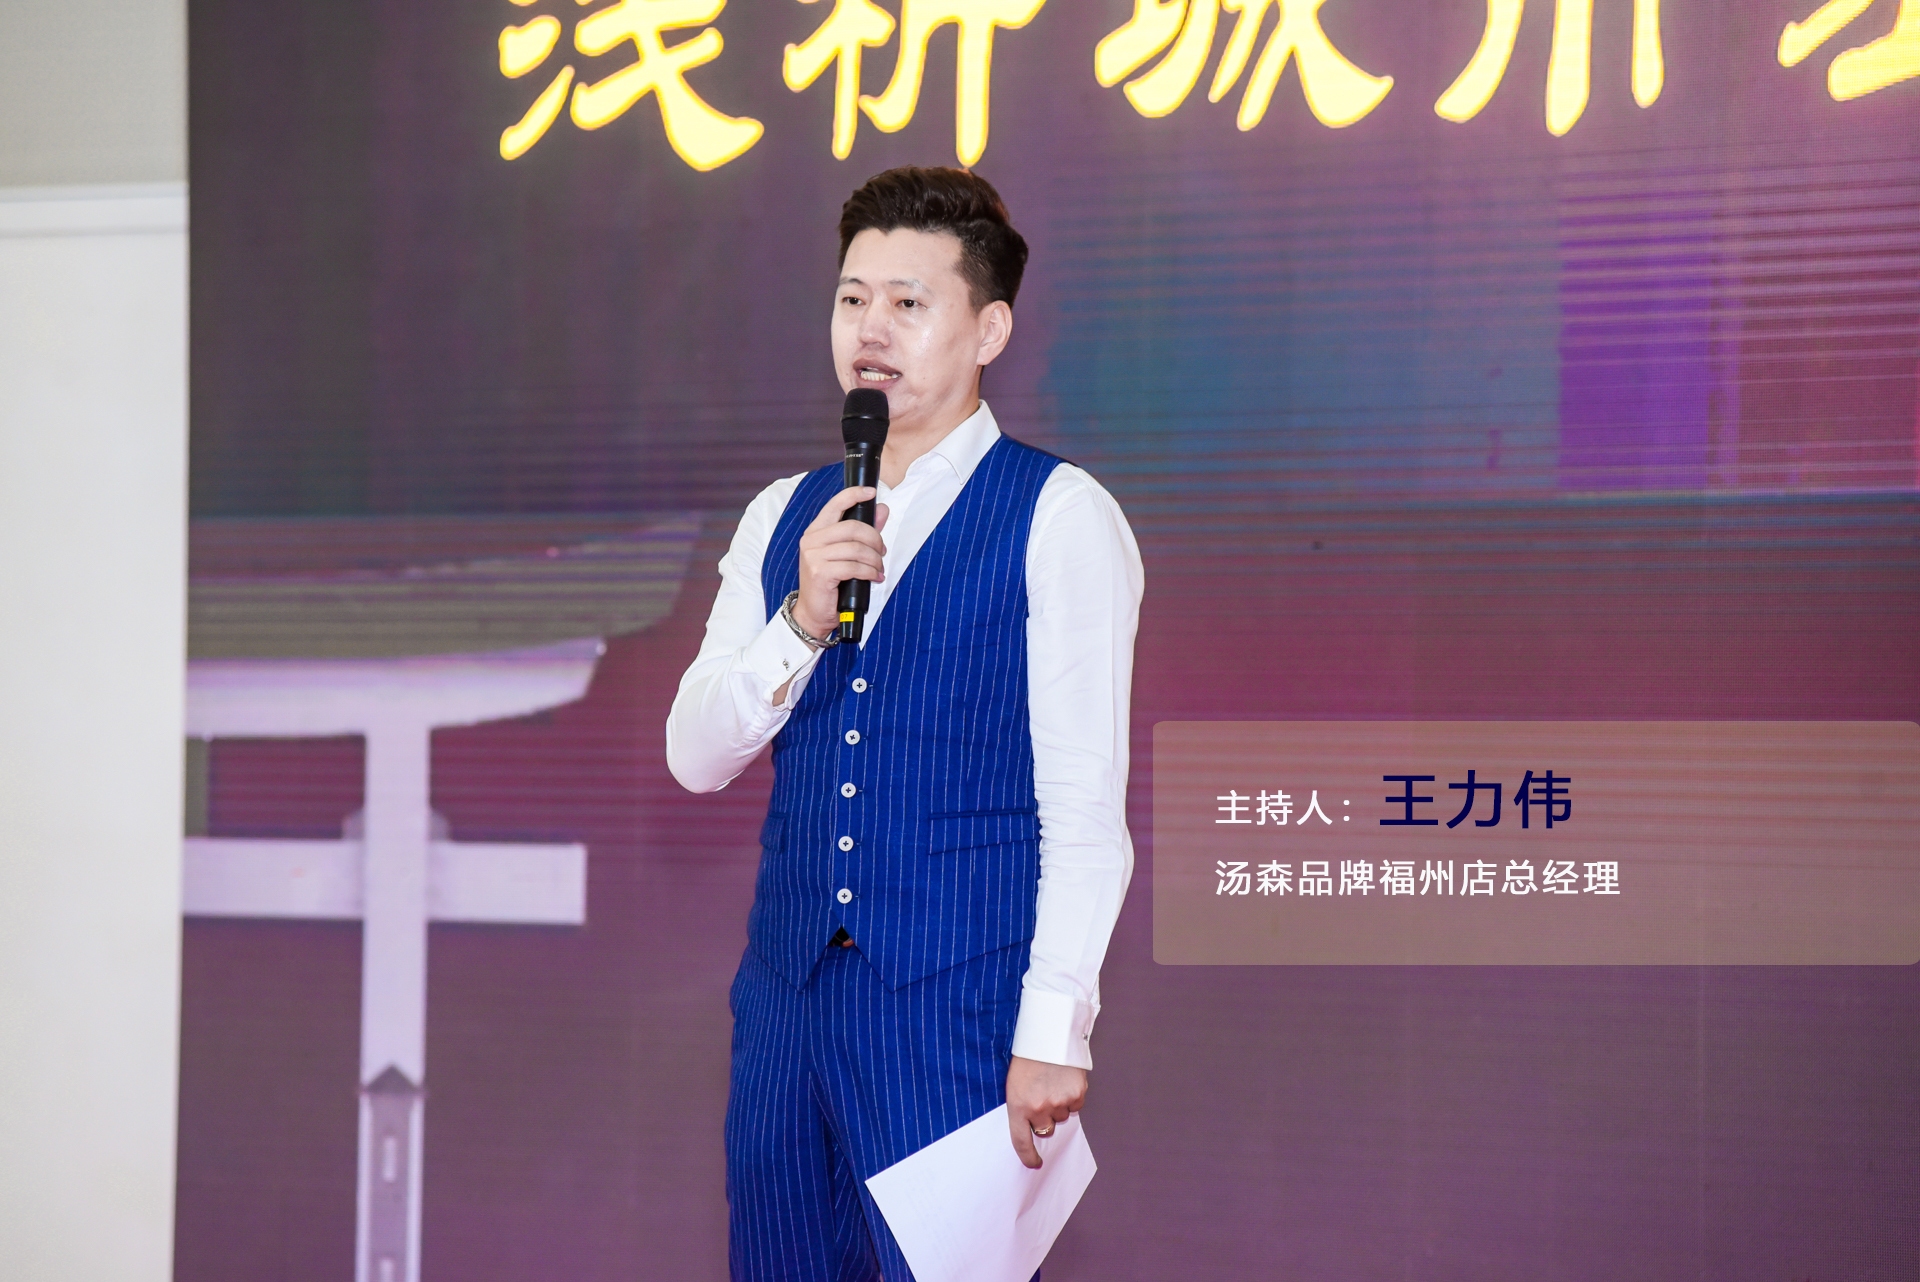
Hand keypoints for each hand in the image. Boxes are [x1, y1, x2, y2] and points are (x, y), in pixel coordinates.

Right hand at [791, 486, 889, 638]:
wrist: (814, 612)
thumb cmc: (830, 582)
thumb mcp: (846, 554)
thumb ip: (864, 531)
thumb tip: (883, 509)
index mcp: (816, 531)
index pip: (834, 504)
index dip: (854, 494)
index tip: (871, 491)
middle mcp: (812, 540)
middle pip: (852, 527)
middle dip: (874, 539)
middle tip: (882, 552)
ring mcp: (814, 556)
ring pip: (856, 548)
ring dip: (874, 559)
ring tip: (878, 568)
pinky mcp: (820, 572)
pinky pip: (853, 566)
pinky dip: (869, 572)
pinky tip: (873, 577)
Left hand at [1006, 1055, 1086, 1168]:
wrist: (1048, 1034)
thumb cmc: (1028, 1059)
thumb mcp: (1015, 1084)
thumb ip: (1024, 1107)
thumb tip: (1038, 1128)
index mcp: (1017, 1106)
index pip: (1021, 1141)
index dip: (1028, 1156)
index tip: (1035, 1164)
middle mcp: (1038, 1108)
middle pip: (1046, 1129)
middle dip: (1045, 1118)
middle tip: (1043, 1096)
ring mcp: (1058, 1102)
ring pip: (1062, 1116)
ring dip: (1059, 1105)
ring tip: (1052, 1082)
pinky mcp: (1076, 1094)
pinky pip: (1075, 1106)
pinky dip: (1072, 1096)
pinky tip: (1064, 1079)